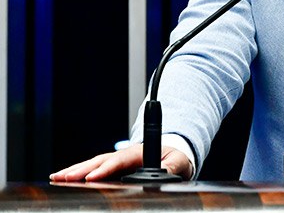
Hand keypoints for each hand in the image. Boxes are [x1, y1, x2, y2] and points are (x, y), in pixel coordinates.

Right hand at [49, 144, 192, 181]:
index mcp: (139, 152)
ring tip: (57, 177)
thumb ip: (172, 167)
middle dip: (82, 169)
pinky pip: (93, 169)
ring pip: (93, 164)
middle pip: (101, 161)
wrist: (173, 155)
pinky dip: (78, 173)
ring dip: (75, 170)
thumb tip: (164, 172)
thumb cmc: (175, 158)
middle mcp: (124, 154)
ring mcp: (116, 160)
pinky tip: (63, 178)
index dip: (106, 169)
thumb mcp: (179, 162)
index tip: (92, 177)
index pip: (120, 160)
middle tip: (64, 177)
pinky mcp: (111, 167)